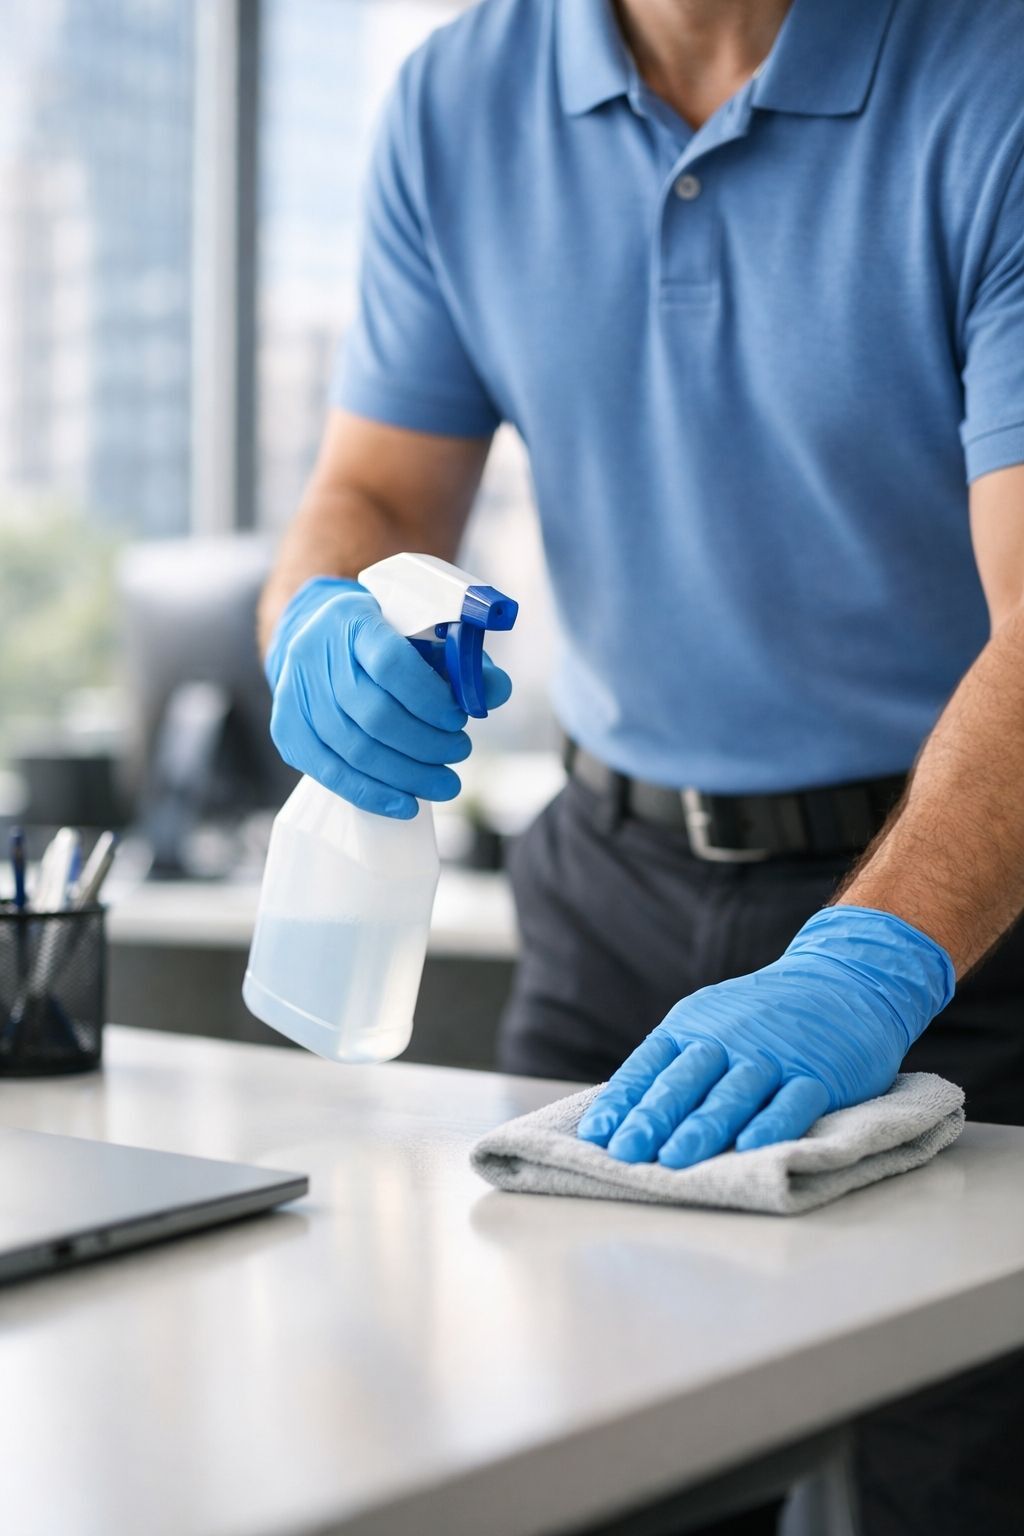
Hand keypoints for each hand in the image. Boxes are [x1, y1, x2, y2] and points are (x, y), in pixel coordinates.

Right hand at [266, 576, 511, 817]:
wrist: (316, 633)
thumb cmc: (381, 636)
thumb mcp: (421, 631)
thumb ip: (463, 661)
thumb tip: (494, 692)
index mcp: (354, 620)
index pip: (390, 664)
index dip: (428, 699)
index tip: (458, 720)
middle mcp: (315, 654)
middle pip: (374, 715)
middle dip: (426, 745)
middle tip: (460, 753)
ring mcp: (295, 694)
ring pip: (353, 749)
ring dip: (406, 775)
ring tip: (444, 782)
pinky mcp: (287, 729)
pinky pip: (328, 772)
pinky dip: (370, 793)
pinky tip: (404, 803)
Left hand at [577, 905, 953, 1166]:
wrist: (842, 977)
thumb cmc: (762, 1015)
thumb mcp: (710, 1022)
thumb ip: (674, 1063)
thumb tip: (623, 1114)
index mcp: (693, 1026)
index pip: (650, 1065)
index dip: (624, 1100)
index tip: (598, 1134)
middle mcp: (729, 1039)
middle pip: (686, 1081)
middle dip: (654, 1117)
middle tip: (627, 1153)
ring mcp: (775, 1055)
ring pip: (734, 1093)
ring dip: (703, 1126)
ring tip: (675, 1159)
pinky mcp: (819, 1073)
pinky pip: (793, 1100)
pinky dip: (773, 1123)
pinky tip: (751, 1145)